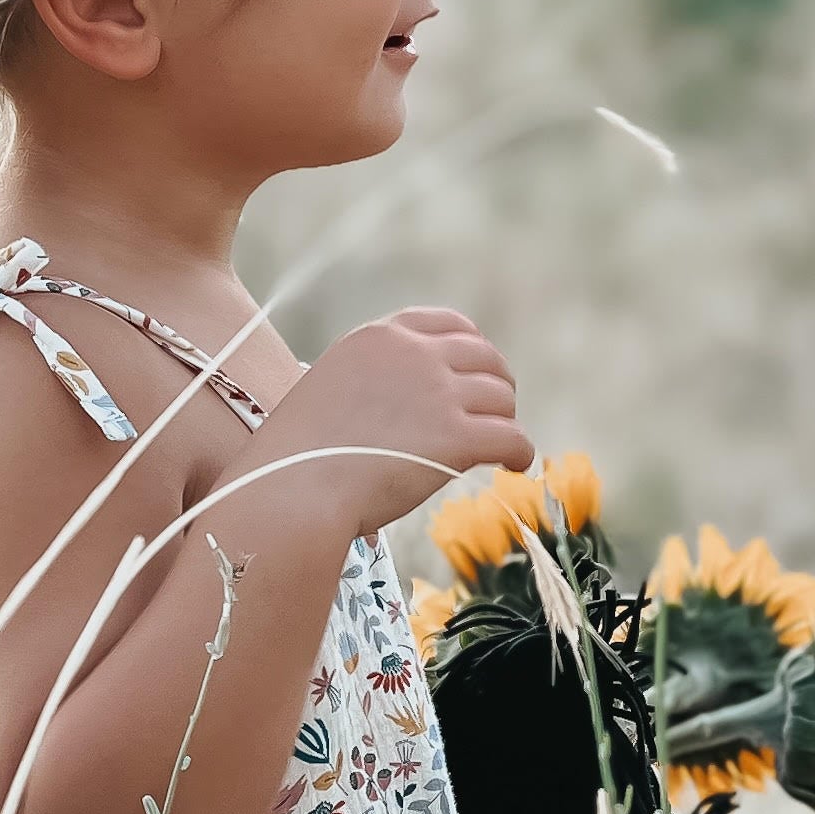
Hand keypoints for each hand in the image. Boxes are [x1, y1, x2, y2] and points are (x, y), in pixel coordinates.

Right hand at [246, 308, 533, 536]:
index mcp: (381, 337)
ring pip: (502, 398)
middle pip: (485, 357)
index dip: (474, 348)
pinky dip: (521, 452)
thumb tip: (405, 405)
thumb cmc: (298, 456)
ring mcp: (439, 393)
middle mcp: (415, 354)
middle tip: (496, 414)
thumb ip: (373, 380)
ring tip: (502, 446)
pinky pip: (512, 437)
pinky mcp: (457, 436)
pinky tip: (515, 466)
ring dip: (505, 420)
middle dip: (496, 385)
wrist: (293, 488)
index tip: (479, 371)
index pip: (449, 324)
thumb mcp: (330, 388)